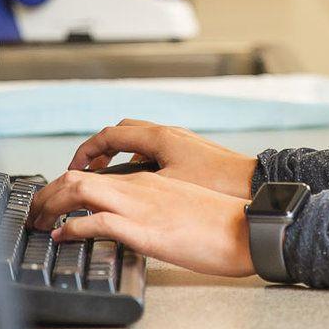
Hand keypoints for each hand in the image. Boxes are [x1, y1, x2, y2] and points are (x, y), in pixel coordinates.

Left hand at [29, 168, 254, 276]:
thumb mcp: (182, 209)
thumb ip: (155, 210)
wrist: (249, 229)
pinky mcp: (143, 228)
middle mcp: (139, 186)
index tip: (53, 204)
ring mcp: (140, 205)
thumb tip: (135, 225)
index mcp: (149, 180)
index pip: (95, 176)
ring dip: (50, 205)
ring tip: (38, 223)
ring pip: (78, 190)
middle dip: (47, 195)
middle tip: (34, 214)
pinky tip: (61, 236)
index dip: (65, 187)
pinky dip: (70, 227)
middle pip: (77, 178)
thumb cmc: (223, 225)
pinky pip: (95, 221)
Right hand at [65, 117, 255, 198]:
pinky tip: (142, 188)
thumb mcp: (166, 187)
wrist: (255, 185)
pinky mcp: (190, 155)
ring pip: (139, 143)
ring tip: (110, 181)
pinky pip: (155, 153)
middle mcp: (168, 134)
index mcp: (157, 138)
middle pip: (121, 134)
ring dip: (120, 158)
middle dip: (99, 151)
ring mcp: (180, 143)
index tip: (73, 168)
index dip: (85, 152)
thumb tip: (106, 195)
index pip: (108, 136)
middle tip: (87, 171)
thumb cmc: (218, 184)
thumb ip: (133, 187)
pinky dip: (140, 165)